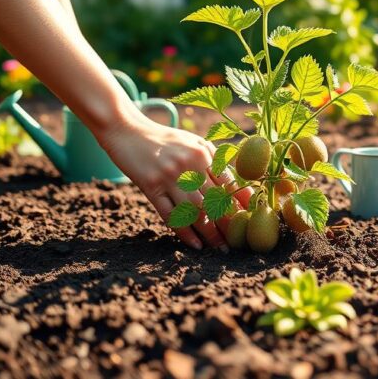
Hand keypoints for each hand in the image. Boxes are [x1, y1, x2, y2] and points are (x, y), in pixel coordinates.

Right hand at [96, 110, 250, 248]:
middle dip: (228, 224)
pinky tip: (196, 244)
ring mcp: (168, 177)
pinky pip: (170, 214)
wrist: (126, 130)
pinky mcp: (150, 187)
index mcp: (202, 152)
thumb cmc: (164, 139)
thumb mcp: (193, 141)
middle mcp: (188, 165)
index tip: (251, 219)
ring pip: (195, 211)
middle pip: (213, 200)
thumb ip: (213, 159)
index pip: (227, 182)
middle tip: (238, 242)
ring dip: (210, 232)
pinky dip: (184, 232)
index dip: (240, 203)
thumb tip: (237, 185)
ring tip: (220, 248)